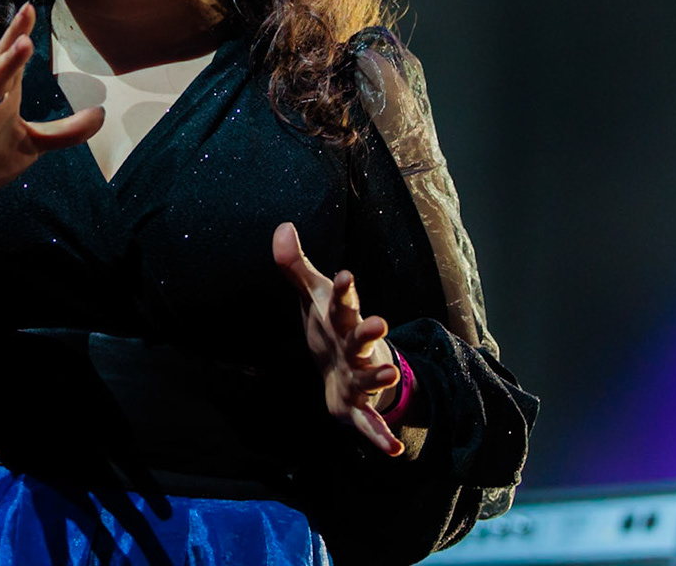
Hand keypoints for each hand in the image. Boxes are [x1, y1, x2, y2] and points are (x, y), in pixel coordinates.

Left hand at [273, 221, 405, 456]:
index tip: (345, 274)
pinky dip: (379, 435)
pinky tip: (392, 450)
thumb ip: (295, 265)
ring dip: (379, 375)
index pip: (342, 301)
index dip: (344, 289)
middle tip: (380, 322)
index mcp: (342, 319)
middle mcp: (355, 346)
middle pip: (360, 337)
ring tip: (390, 373)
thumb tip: (282, 226)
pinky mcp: (356, 405)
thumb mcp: (313, 296)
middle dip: (368, 330)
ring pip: (369, 375)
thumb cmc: (331, 326)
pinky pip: (368, 421)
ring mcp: (359, 375)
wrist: (349, 366)